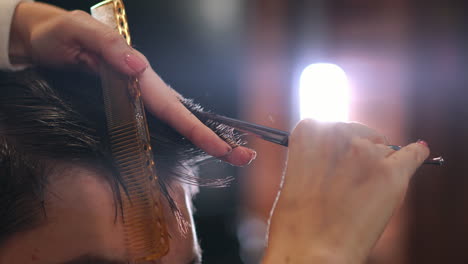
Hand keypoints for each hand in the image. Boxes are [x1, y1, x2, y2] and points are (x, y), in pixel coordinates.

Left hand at [9, 2, 255, 165]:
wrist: (44, 42)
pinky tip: (193, 150)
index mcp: (138, 76)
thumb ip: (108, 47)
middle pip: (184, 118)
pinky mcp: (127, 107)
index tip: (224, 148)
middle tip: (245, 157)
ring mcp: (137, 100)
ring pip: (175, 123)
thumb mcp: (79, 33)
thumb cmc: (60, 36)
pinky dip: (180, 138)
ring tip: (230, 154)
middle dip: (215, 139)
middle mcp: (144, 90)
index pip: (174, 108)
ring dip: (203, 140)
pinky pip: (158, 125)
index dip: (199, 130)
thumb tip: (139, 68)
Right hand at [263, 120, 428, 263]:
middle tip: (346, 184)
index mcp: (309, 131)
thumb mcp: (295, 177)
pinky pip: (412, 154)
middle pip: (357, 132)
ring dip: (376, 162)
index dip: (330, 146)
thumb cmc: (298, 221)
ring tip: (361, 193)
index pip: (327, 126)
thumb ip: (314, 157)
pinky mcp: (391, 173)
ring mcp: (366, 153)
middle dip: (354, 152)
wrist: (313, 249)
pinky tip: (417, 153)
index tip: (329, 163)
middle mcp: (338, 133)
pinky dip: (415, 155)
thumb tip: (335, 152)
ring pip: (381, 147)